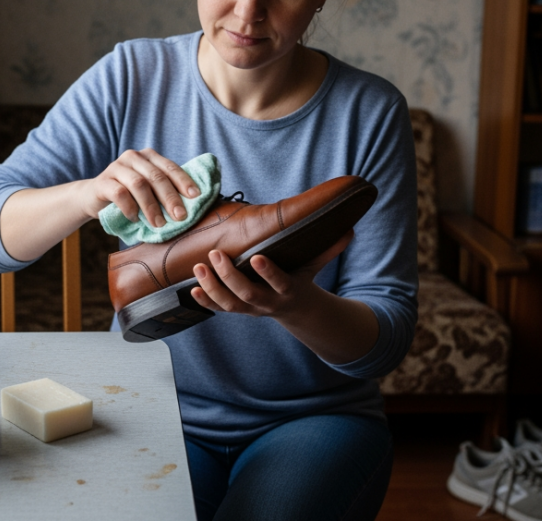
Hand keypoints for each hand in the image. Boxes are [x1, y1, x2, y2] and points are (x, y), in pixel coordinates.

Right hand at [80, 149, 198, 227]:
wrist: (93, 197)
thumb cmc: (127, 196)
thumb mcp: (147, 189)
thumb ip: (164, 191)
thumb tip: (192, 206)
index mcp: (148, 157)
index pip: (170, 167)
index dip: (183, 181)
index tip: (196, 196)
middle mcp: (133, 157)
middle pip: (156, 176)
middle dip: (170, 197)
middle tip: (180, 216)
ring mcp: (116, 167)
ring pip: (139, 184)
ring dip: (151, 206)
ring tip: (158, 223)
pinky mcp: (102, 181)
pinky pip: (119, 193)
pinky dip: (130, 208)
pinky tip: (135, 218)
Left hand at [189, 230, 353, 317]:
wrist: (295, 309)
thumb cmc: (302, 279)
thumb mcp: (315, 266)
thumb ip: (329, 249)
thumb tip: (350, 230)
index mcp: (288, 290)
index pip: (279, 283)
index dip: (268, 273)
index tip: (256, 257)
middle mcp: (268, 303)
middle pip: (248, 294)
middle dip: (230, 276)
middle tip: (217, 255)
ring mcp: (251, 309)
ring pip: (230, 304)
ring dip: (213, 288)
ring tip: (200, 267)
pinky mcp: (238, 310)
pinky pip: (219, 309)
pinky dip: (205, 301)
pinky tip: (192, 289)